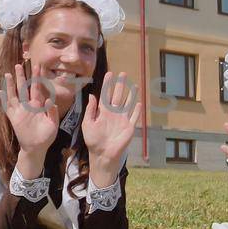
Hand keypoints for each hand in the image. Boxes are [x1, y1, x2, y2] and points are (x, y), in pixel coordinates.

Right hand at [3, 63, 58, 155]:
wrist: (36, 148)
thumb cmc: (46, 136)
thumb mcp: (53, 125)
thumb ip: (52, 113)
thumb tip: (50, 100)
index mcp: (39, 105)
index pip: (37, 88)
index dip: (37, 78)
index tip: (37, 67)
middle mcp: (28, 105)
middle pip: (24, 88)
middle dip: (22, 76)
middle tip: (19, 64)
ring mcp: (20, 111)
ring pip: (14, 94)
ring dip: (11, 85)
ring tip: (8, 74)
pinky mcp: (13, 118)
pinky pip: (7, 107)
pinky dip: (3, 100)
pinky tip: (0, 91)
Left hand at [83, 72, 140, 186]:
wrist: (103, 155)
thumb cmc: (93, 140)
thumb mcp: (88, 124)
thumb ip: (90, 110)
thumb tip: (91, 95)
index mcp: (103, 112)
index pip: (105, 95)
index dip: (107, 84)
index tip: (110, 73)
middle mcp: (113, 113)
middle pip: (118, 96)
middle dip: (120, 85)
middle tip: (123, 73)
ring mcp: (122, 120)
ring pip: (127, 104)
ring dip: (131, 95)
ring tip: (134, 85)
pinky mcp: (129, 127)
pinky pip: (134, 116)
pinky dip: (137, 110)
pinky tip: (139, 103)